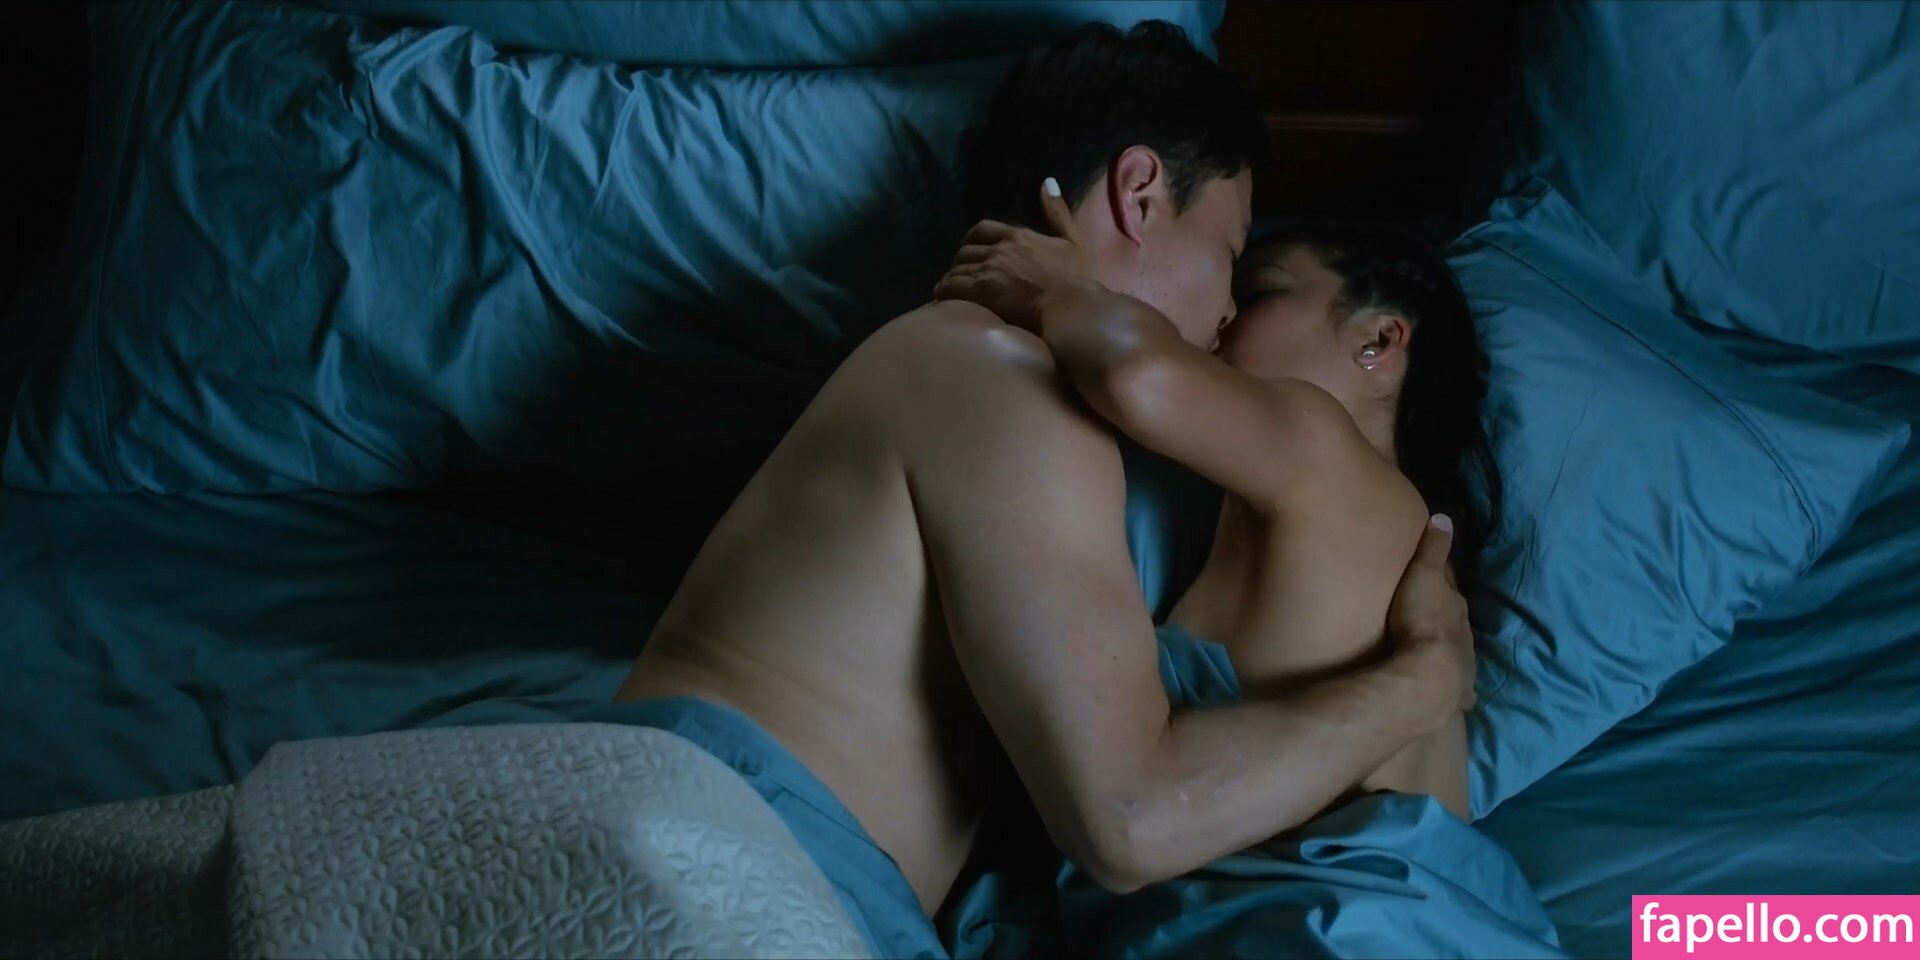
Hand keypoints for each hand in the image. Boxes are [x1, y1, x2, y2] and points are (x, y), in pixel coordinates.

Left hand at [933, 177, 1096, 332]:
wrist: (1071, 306)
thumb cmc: (1078, 278)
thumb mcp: (1073, 240)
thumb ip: (1058, 212)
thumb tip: (1047, 181)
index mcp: (1018, 236)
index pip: (983, 229)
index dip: (973, 240)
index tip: (972, 250)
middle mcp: (999, 249)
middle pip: (966, 250)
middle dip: (961, 260)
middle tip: (961, 273)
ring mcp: (988, 269)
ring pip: (957, 268)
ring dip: (951, 277)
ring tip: (950, 288)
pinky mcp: (981, 291)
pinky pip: (952, 287)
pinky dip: (943, 290)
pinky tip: (941, 297)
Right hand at [1386, 515, 1476, 712]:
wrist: (1430, 675)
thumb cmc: (1422, 621)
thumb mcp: (1425, 576)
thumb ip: (1433, 549)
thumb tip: (1445, 517)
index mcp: (1456, 607)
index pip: (1450, 590)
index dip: (1444, 584)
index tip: (1438, 579)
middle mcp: (1464, 635)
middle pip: (1456, 622)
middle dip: (1448, 619)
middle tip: (1434, 615)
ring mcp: (1463, 665)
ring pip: (1460, 654)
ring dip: (1451, 651)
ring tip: (1438, 652)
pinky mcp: (1457, 692)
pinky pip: (1459, 688)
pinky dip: (1457, 688)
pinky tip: (1456, 694)